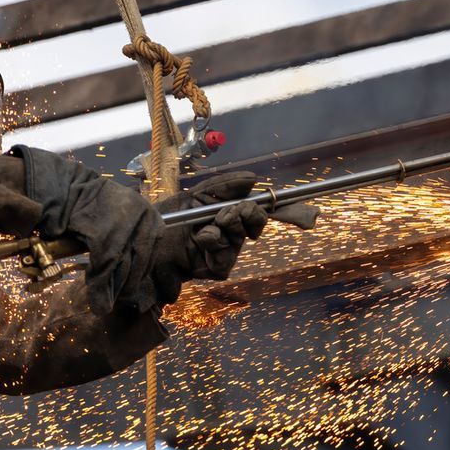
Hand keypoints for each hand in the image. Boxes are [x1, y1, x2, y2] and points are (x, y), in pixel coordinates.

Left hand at [147, 172, 317, 304]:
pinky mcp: (217, 269)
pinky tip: (199, 240)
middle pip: (257, 222)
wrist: (144, 239)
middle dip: (244, 213)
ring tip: (202, 227)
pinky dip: (213, 242)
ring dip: (223, 226)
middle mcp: (230, 234)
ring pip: (241, 236)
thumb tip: (254, 180)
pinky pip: (227, 254)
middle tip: (224, 212)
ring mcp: (225, 252)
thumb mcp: (197, 195)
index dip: (283, 209)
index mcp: (227, 214)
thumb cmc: (166, 217)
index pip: (260, 211)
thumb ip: (225, 186)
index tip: (305, 208)